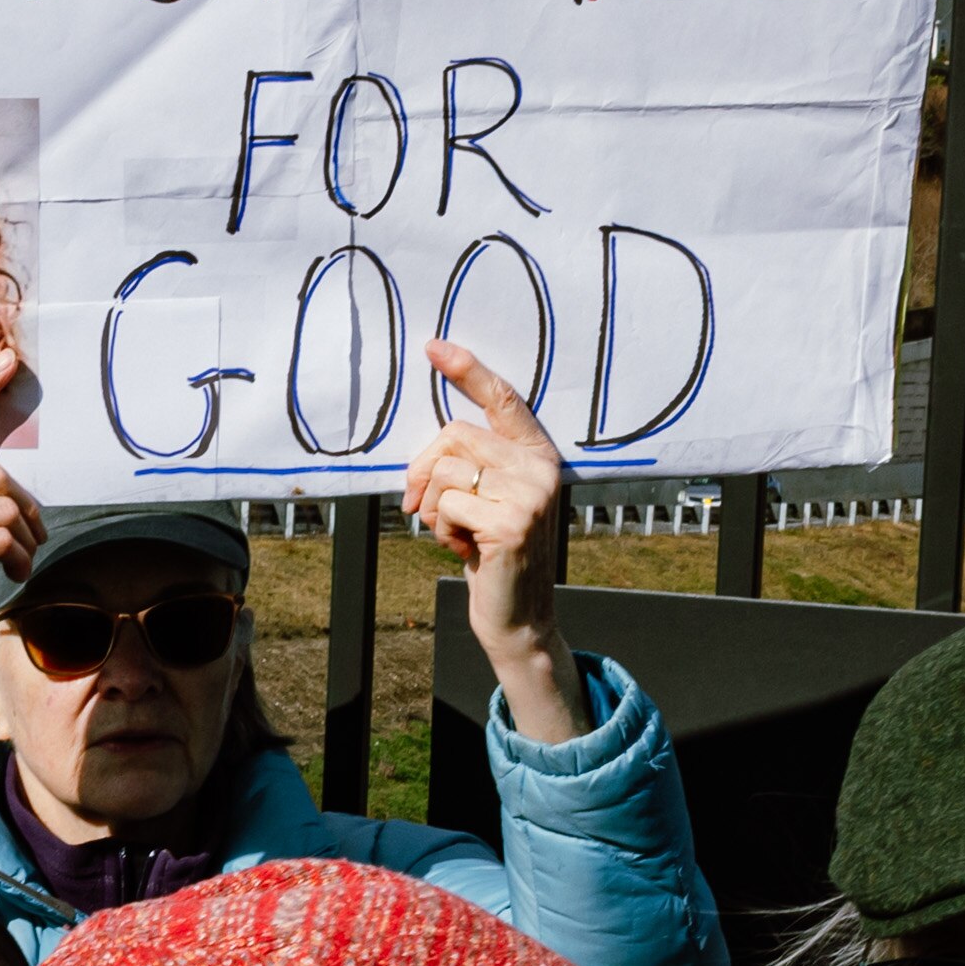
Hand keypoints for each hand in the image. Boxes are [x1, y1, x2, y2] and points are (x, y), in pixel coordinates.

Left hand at [399, 338, 583, 742]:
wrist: (519, 618)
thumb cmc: (495, 556)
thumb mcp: (489, 502)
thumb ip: (473, 467)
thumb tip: (428, 454)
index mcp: (537, 455)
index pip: (503, 399)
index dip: (468, 370)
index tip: (434, 347)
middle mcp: (540, 468)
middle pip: (455, 434)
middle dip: (424, 471)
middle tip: (424, 507)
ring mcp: (530, 495)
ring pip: (446, 472)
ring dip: (434, 509)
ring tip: (458, 534)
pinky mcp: (511, 523)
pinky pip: (447, 507)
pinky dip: (441, 532)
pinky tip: (464, 551)